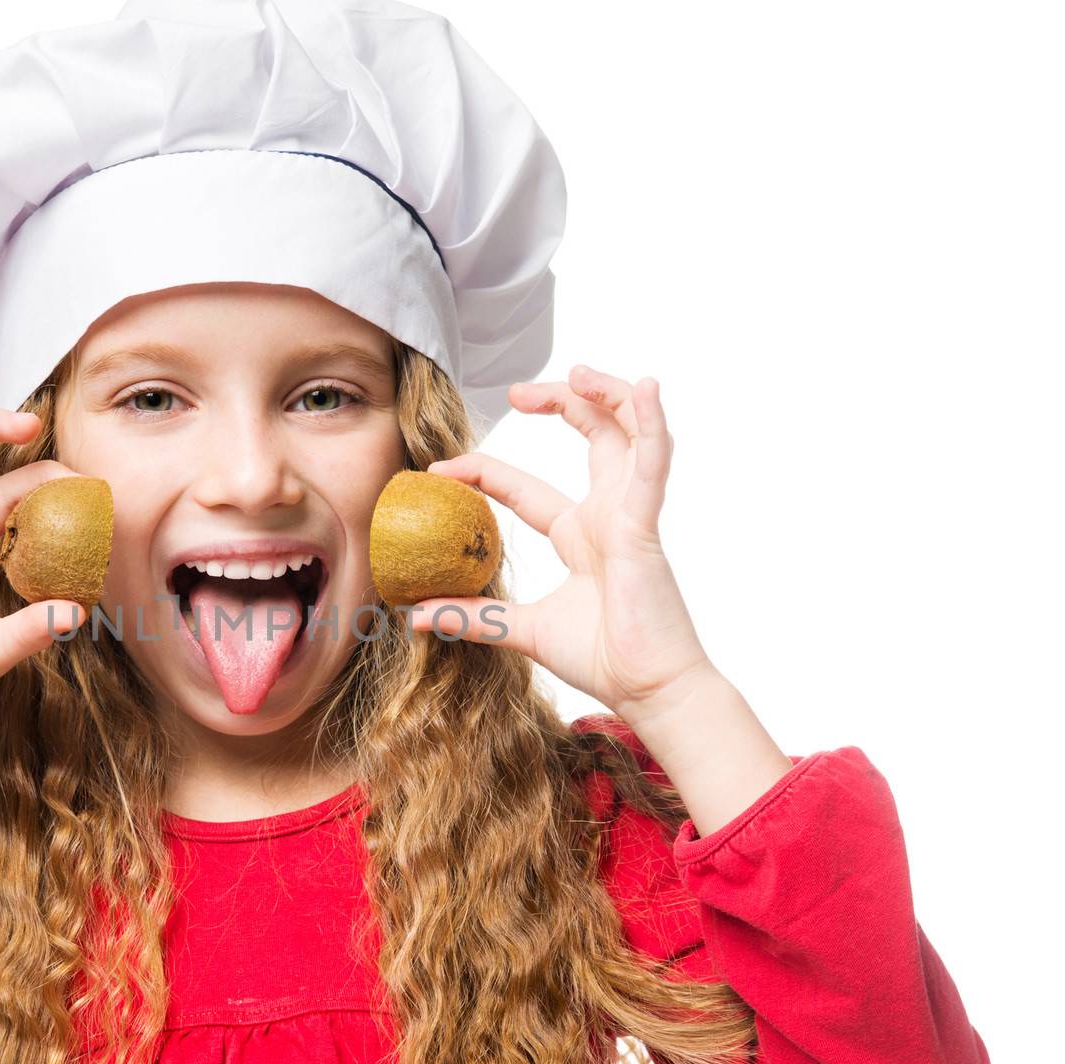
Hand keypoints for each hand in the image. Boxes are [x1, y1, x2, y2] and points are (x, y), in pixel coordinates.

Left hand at [406, 364, 714, 714]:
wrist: (648, 691)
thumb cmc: (603, 658)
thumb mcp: (521, 630)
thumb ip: (472, 617)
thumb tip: (412, 617)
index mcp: (579, 536)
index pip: (525, 489)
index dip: (484, 473)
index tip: (439, 470)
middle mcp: (606, 516)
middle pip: (591, 438)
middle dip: (558, 404)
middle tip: (515, 392)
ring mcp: (629, 516)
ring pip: (627, 434)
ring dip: (606, 396)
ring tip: (578, 372)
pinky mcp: (645, 526)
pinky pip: (653, 464)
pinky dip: (651, 423)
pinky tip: (645, 386)